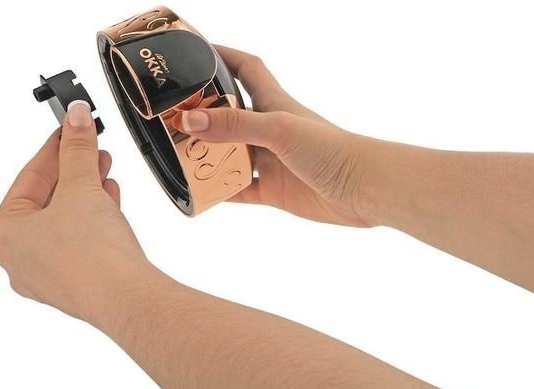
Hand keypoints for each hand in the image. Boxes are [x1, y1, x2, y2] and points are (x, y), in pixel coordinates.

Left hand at [0, 101, 147, 320]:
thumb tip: (75, 116)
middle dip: (73, 169)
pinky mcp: (77, 282)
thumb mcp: (82, 187)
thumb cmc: (92, 255)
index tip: (70, 127)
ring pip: (64, 220)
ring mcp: (48, 274)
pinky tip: (109, 201)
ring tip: (104, 170)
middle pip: (47, 199)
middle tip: (91, 145)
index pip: (29, 177)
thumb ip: (77, 149)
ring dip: (86, 192)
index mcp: (5, 235)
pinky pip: (80, 240)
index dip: (54, 147)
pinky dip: (93, 217)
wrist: (126, 298)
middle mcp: (20, 258)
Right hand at [177, 45, 378, 226]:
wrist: (363, 189)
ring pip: (230, 154)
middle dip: (202, 112)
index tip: (193, 51)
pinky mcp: (274, 190)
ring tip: (175, 156)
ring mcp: (271, 160)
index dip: (221, 55)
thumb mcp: (279, 129)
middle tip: (170, 115)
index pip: (245, 68)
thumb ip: (235, 125)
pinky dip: (220, 191)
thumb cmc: (332, 149)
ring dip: (207, 155)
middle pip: (229, 113)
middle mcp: (270, 129)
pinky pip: (239, 190)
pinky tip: (199, 193)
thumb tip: (189, 121)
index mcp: (274, 102)